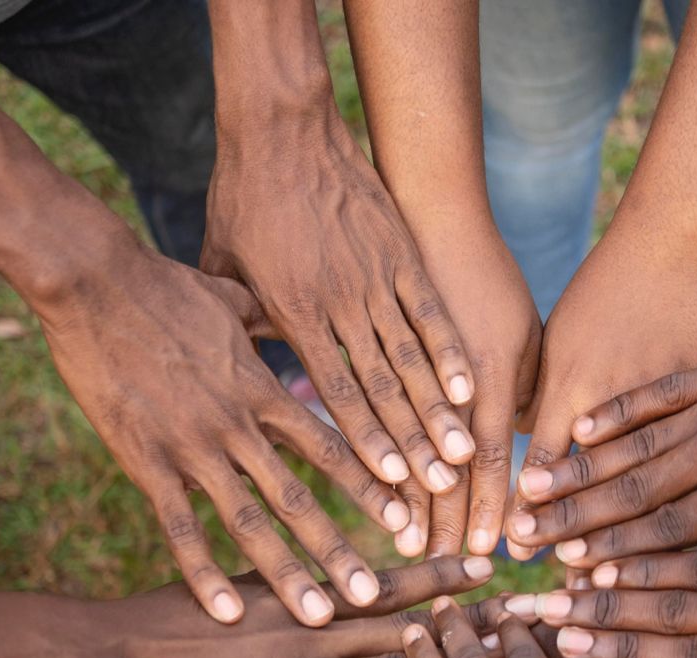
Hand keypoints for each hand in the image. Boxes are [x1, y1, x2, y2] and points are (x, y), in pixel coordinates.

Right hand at [39, 246, 407, 625]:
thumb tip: (290, 310)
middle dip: (340, 549)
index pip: (330, 445)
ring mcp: (191, 447)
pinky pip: (179, 527)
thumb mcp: (232, 298)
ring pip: (249, 522)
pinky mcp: (144, 462)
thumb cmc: (163, 285)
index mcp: (262, 389)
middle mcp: (237, 425)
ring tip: (319, 616)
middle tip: (376, 596)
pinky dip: (203, 572)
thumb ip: (268, 320)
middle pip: (298, 498)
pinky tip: (227, 612)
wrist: (92, 282)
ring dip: (287, 572)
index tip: (405, 520)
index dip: (369, 485)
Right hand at [62, 555, 509, 657]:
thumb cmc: (160, 620)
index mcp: (300, 592)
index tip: (489, 565)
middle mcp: (313, 628)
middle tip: (528, 614)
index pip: (387, 581)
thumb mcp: (230, 586)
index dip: (442, 576)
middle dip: (472, 622)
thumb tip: (316, 585)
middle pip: (412, 624)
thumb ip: (281, 587)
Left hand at [203, 111, 476, 496]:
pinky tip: (472, 390)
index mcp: (293, 311)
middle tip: (439, 491)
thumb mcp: (224, 266)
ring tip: (463, 456)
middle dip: (411, 443)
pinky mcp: (400, 252)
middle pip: (381, 386)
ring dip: (439, 410)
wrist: (281, 127)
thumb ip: (240, 322)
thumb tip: (242, 374)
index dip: (365, 441)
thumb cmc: (242, 198)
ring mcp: (376, 275)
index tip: (391, 484)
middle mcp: (340, 301)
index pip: (334, 391)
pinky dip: (452, 351)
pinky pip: (431, 311)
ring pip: (413, 355)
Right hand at [396, 227, 541, 558]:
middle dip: (451, 520)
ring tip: (406, 544)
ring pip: (412, 447)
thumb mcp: (524, 331)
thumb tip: (522, 439)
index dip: (493, 507)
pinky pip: (373, 412)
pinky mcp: (372, 364)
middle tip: (445, 571)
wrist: (429, 206)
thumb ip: (522, 386)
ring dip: (413, 500)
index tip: (491, 554)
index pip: (498, 455)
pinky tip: (373, 487)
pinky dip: (374, 452)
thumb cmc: (487, 272)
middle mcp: (457, 377)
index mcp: (498, 373)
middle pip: (457, 464)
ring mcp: (412, 371)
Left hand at [507, 234, 696, 560]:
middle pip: (589, 488)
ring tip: (608, 588)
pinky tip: (674, 546)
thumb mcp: (551, 340)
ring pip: (641, 488)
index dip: (527, 512)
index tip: (513, 558)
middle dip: (573, 542)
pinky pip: (691, 471)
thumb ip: (539, 396)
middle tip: (559, 595)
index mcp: (570, 383)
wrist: (670, 242)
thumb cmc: (600, 288)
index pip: (541, 463)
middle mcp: (616, 404)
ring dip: (622, 538)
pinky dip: (680, 505)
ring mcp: (667, 408)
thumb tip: (517, 448)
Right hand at [508, 287, 696, 567]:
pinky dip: (618, 410)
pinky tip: (580, 427)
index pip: (671, 532)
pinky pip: (660, 393)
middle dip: (575, 518)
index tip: (568, 575)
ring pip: (635, 443)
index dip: (615, 556)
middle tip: (524, 537)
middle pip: (635, 490)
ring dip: (580, 468)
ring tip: (531, 486)